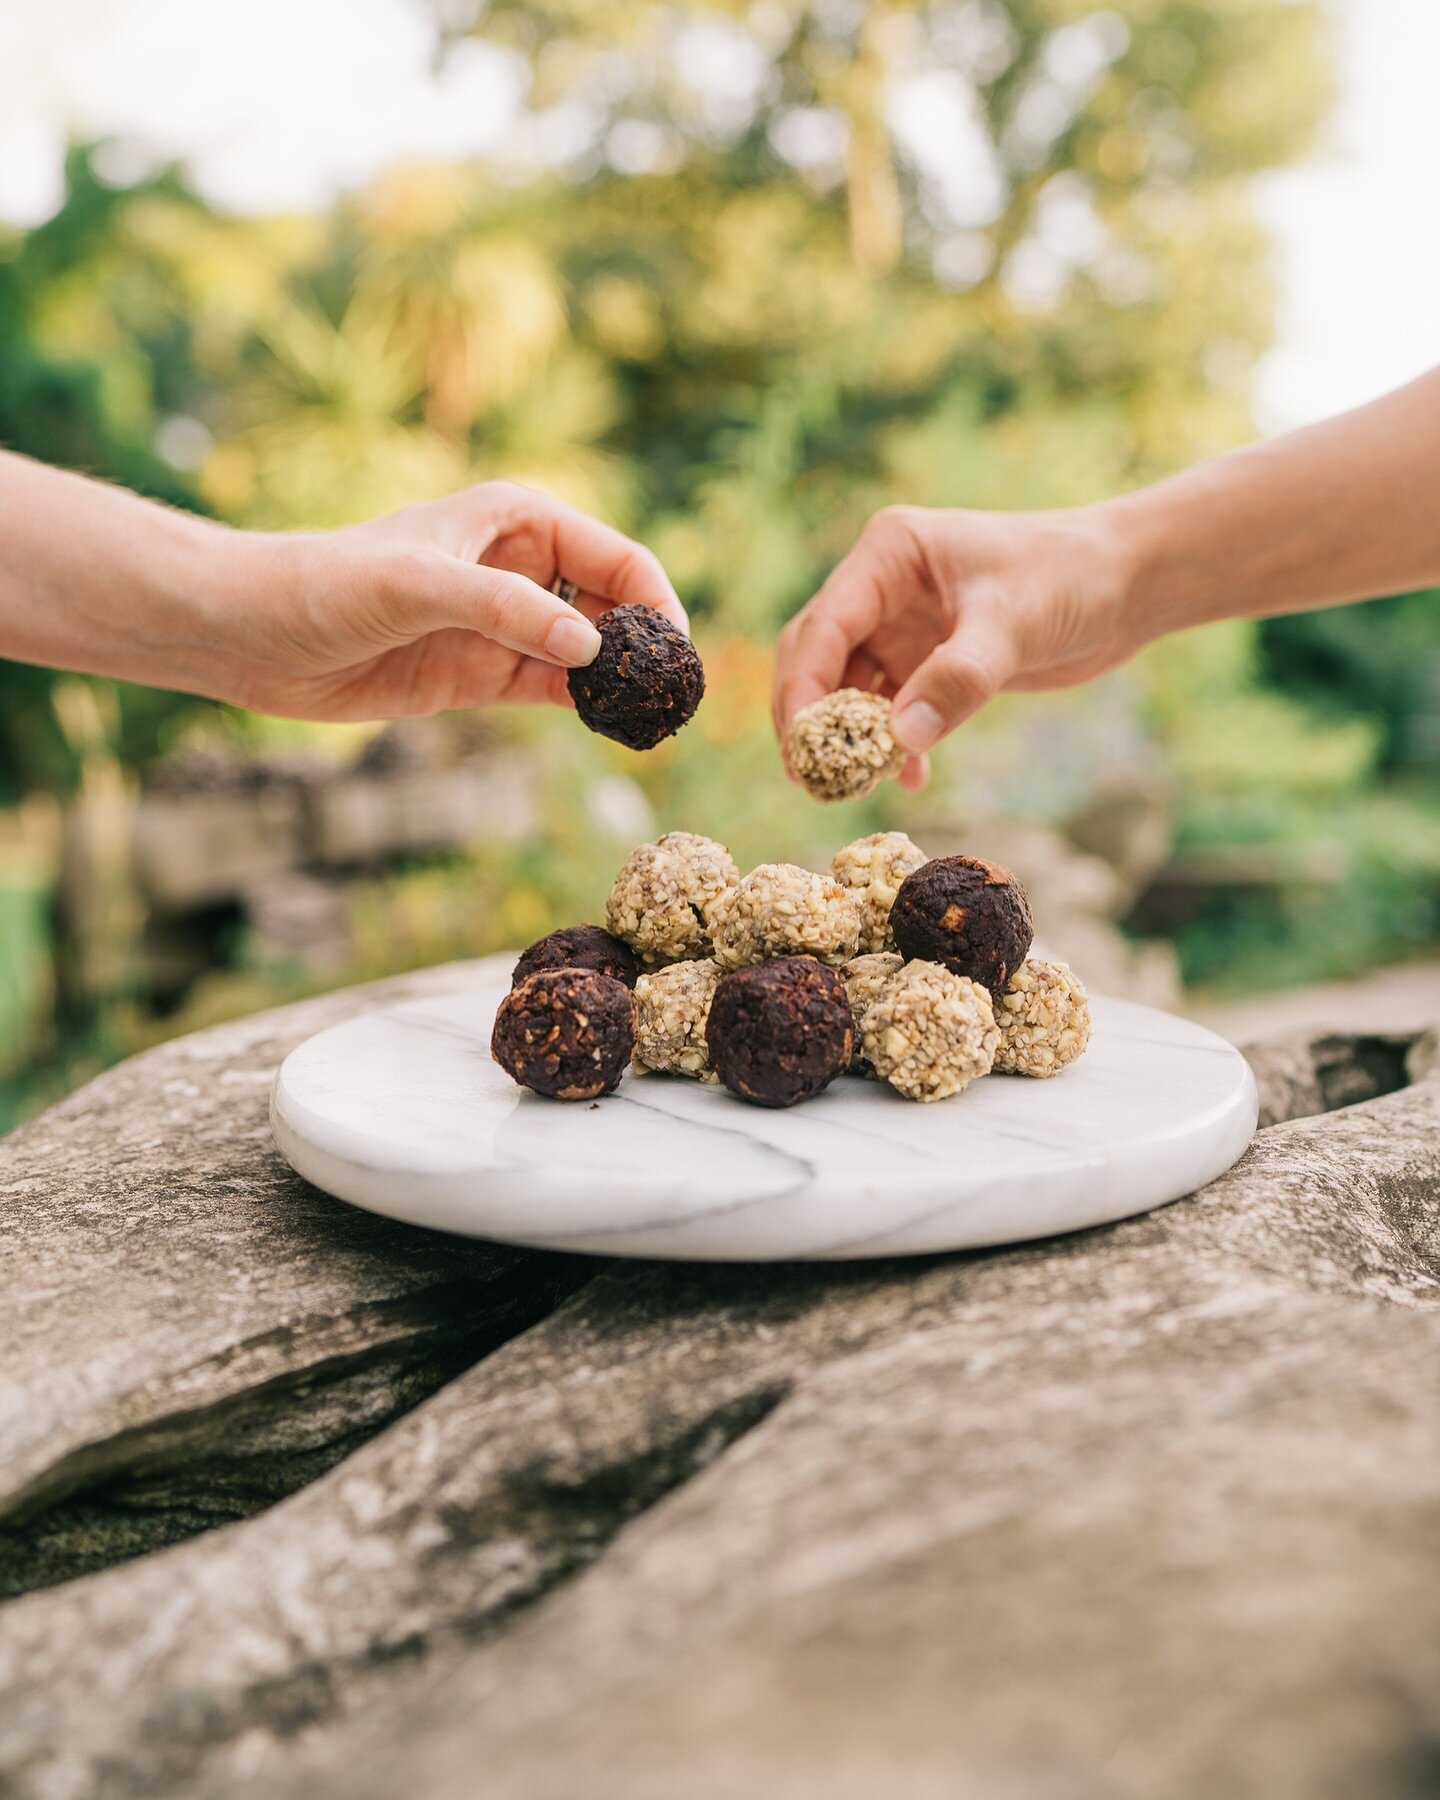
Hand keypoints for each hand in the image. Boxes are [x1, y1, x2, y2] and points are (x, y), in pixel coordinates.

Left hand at [217, 482, 685, 720]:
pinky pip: (556, 689)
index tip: (679, 653)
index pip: (616, 557)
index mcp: (518, 518)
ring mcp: (504, 623)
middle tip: (678, 696)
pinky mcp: (482, 673)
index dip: (656, 600)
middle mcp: (522, 566)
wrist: (251, 633)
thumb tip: (592, 650)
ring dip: (623, 681)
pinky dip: (588, 707)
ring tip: (658, 718)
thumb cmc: (326, 584)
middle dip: (650, 644)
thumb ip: (506, 611)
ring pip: (590, 651)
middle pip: (615, 604)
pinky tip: (615, 728)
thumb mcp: (417, 586)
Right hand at [773, 504, 1136, 787]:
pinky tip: (910, 776)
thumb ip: (956, 680)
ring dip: (848, 738)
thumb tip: (897, 740)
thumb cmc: (1071, 578)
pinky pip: (888, 707)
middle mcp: (884, 586)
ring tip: (853, 788)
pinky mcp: (925, 659)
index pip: (824, 625)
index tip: (801, 747)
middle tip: (810, 778)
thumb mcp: (1014, 626)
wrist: (1125, 585)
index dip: (803, 688)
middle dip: (810, 718)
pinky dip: (891, 743)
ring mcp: (901, 624)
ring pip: (846, 687)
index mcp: (890, 554)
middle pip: (817, 655)